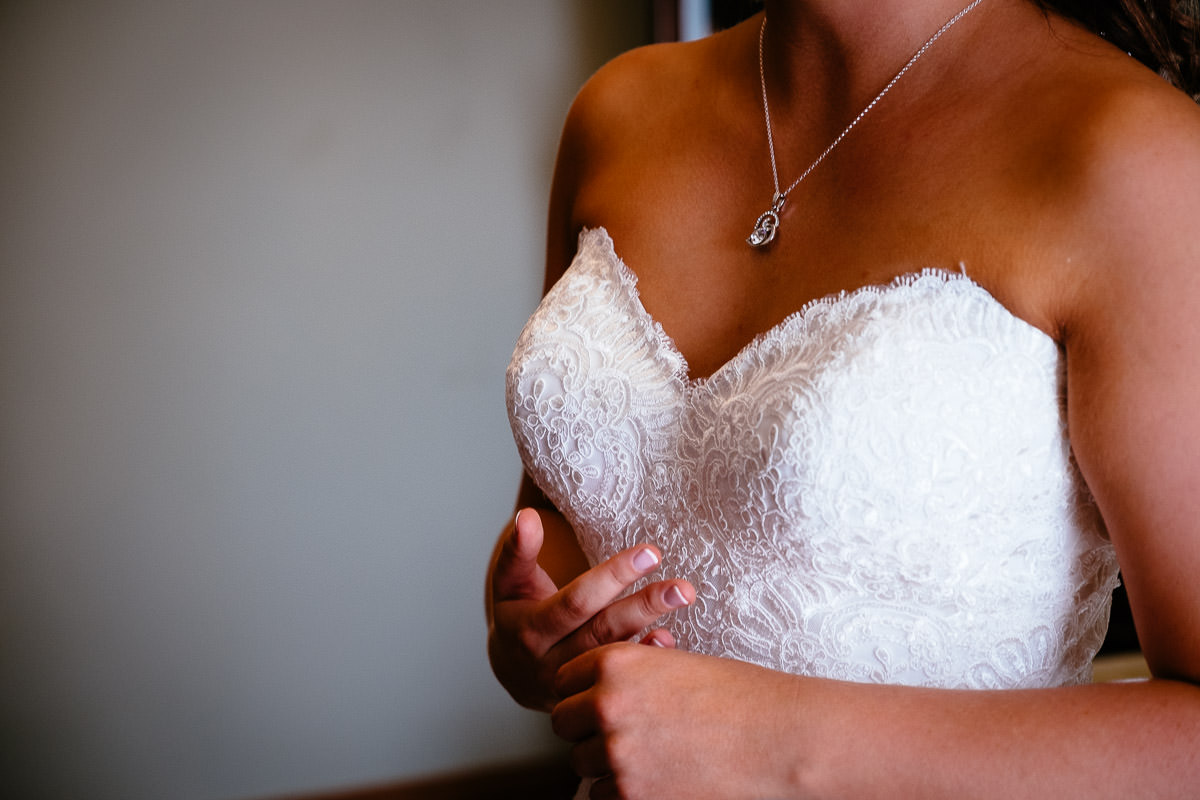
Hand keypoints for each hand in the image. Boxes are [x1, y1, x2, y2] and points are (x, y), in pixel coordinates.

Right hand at [487, 508, 694, 710]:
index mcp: (530, 630)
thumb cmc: (518, 612)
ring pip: (615, 653)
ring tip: (683, 597)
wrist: (513, 670)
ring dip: (651, 626)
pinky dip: (647, 660)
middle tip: (682, 586)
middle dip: (644, 605)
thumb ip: (519, 550)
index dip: (612, 577)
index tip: (650, 552)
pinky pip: (623, 680)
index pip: (577, 601)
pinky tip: (669, 640)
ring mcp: (573, 685)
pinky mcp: (592, 696)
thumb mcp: (510, 583)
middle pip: (602, 630)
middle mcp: (550, 662)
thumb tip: (526, 517)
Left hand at [551, 644, 802, 799]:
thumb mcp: (675, 665)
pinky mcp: (631, 794)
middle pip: (562, 722)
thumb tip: (601, 685)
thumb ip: (631, 673)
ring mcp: (615, 753)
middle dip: (584, 728)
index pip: (564, 679)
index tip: (597, 700)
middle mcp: (606, 705)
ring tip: (646, 755)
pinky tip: (655, 778)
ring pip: (580, 763)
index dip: (581, 691)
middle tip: (618, 732)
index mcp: (616, 663)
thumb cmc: (738, 697)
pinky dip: (621, 791)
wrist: (779, 738)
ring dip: (603, 762)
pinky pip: (601, 795)